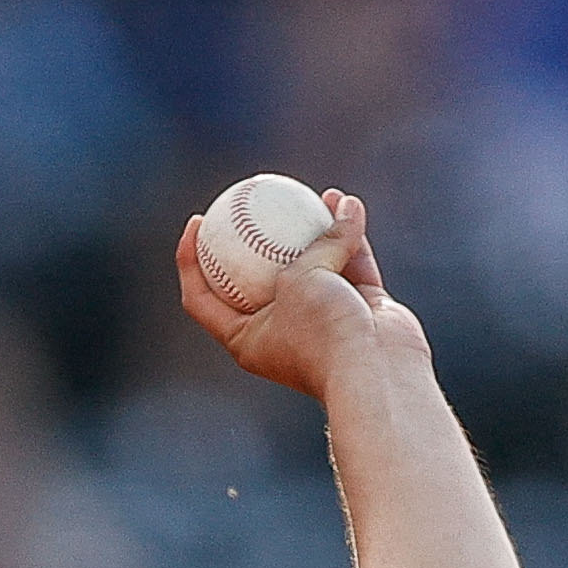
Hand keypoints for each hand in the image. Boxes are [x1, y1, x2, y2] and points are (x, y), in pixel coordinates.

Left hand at [176, 191, 424, 400]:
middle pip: (255, 278)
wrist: (376, 372)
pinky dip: (349, 237)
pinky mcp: (355, 310)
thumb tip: (339, 206)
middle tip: (249, 201)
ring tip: (308, 195)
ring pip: (309, 266)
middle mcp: (279, 330)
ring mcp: (319, 321)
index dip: (191, 261)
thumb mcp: (302, 279)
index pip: (202, 299)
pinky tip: (348, 204)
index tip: (197, 222)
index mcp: (245, 338)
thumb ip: (315, 244)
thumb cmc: (323, 333)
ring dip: (312, 229)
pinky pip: (348, 266)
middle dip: (254, 239)